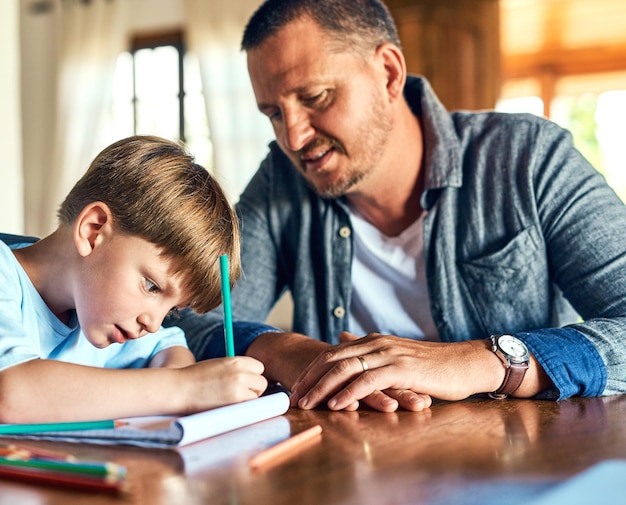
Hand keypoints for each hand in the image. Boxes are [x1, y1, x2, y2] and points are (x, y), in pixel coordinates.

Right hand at [181, 356, 267, 411]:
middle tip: (239, 392)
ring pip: (257, 396)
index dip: (253, 375)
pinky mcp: (235, 404)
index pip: (259, 367)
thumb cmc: (197, 377)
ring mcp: (239, 389)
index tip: (245, 380)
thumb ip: (237, 368)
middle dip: (253, 388)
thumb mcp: (219, 364)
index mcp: (236, 361)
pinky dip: (242, 408)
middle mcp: (241, 373)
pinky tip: (228, 406)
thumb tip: (255, 377)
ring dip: (248, 399)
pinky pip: (248, 407)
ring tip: (231, 399)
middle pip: (262, 382)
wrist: (180, 389)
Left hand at [290, 332, 497, 411]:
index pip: (333, 353)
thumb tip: (341, 337)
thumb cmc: (433, 365)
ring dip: (322, 387)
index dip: (311, 370)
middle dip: (309, 378)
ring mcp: (389, 354)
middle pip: (333, 358)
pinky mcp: (402, 369)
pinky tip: (337, 405)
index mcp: (373, 341)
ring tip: (307, 403)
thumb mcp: (396, 355)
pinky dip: (349, 393)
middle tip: (293, 397)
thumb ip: (367, 349)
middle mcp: (377, 343)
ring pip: (346, 368)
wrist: (466, 364)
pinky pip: (368, 380)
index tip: (296, 387)